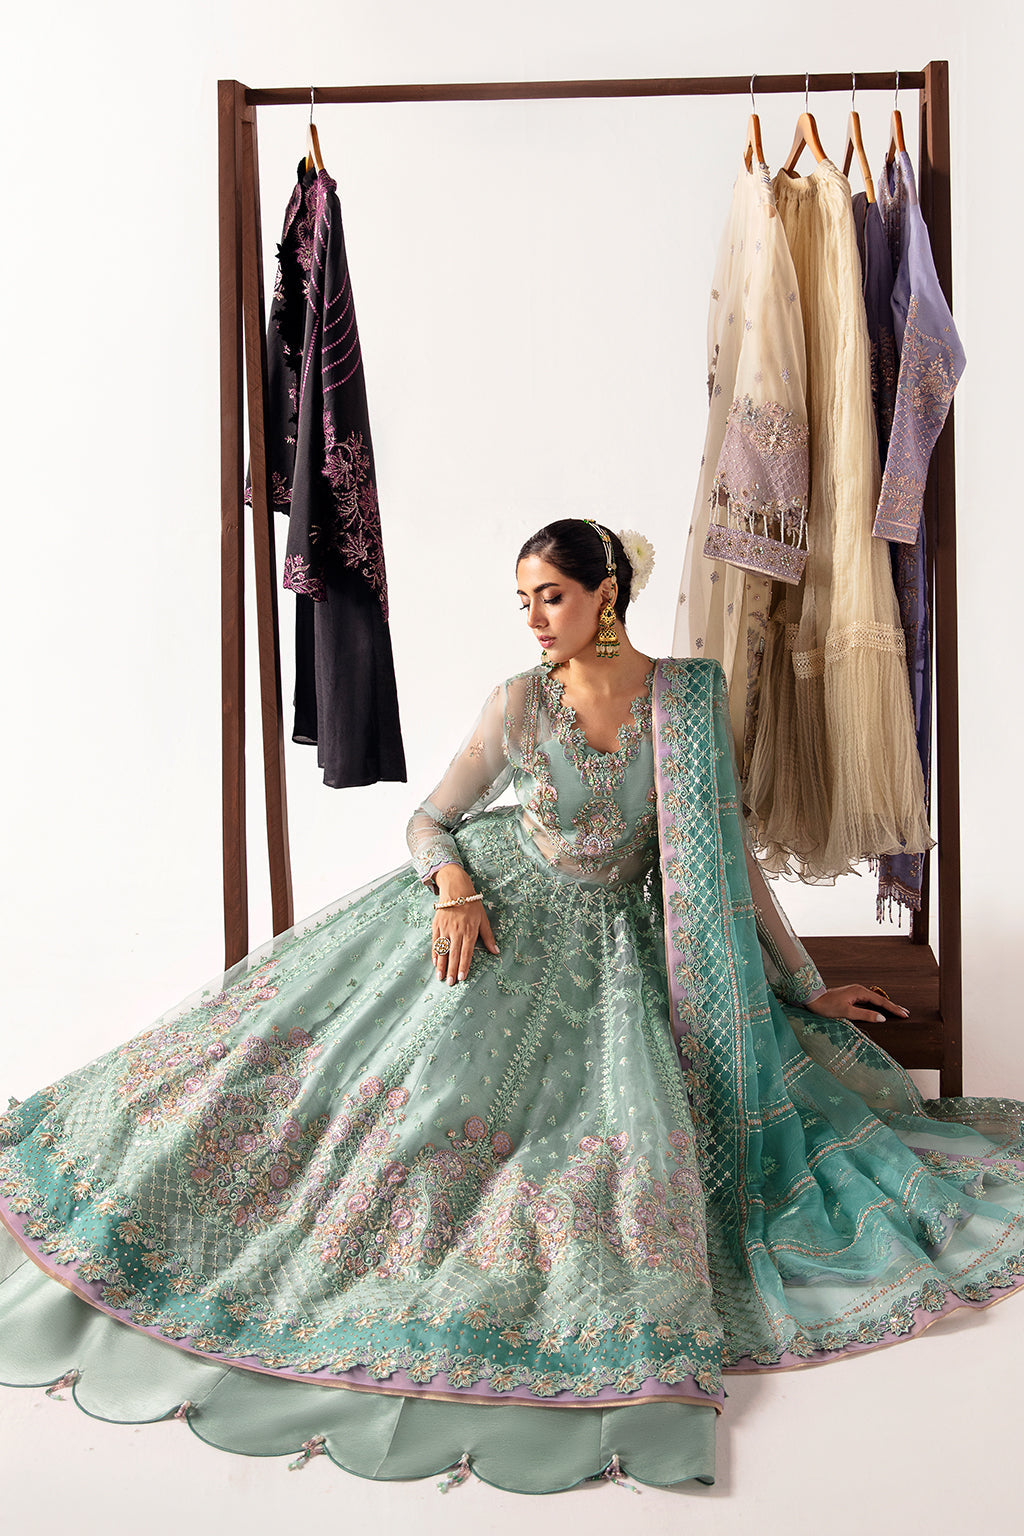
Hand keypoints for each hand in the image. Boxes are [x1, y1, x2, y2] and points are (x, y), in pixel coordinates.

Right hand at [430, 867, 498, 984]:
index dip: (463, 966)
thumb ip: (488, 937)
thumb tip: (495, 951)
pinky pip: (435, 942)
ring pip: (443, 950)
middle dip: (451, 970)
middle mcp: (457, 931)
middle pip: (453, 954)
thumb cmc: (472, 905)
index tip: (461, 978)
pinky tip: (435, 963)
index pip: (466, 953)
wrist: (456, 889)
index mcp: (469, 931)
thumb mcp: (483, 920)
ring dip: (441, 965)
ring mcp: (445, 929)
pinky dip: (435, 953)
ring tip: (440, 977)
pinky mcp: (437, 925)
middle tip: (450, 983)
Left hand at [806, 985, 908, 1024]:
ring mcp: (855, 992)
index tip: (905, 1015)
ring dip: (886, 1006)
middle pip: (880, 999)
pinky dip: (877, 1006)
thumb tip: (882, 1018)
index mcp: (860, 992)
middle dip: (893, 1006)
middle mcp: (859, 990)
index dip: (894, 1009)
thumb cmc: (827, 1006)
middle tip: (906, 1013)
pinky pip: (869, 1001)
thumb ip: (865, 1015)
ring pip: (875, 1000)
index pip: (881, 1002)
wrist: (813, 1000)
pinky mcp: (852, 996)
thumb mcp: (847, 1012)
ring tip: (897, 1012)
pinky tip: (881, 1010)